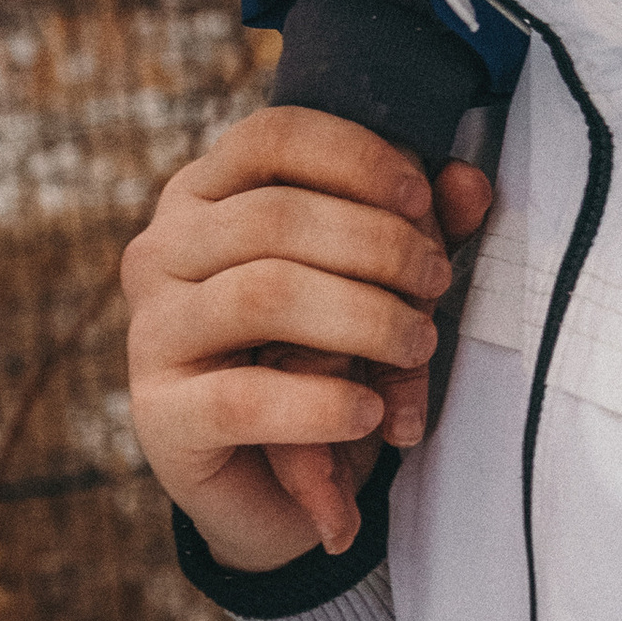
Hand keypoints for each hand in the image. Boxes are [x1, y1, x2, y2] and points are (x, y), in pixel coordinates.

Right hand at [121, 109, 494, 574]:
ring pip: (264, 294)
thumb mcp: (383, 282)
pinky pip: (243, 398)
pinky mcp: (161, 416)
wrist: (274, 482)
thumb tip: (469, 182)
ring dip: (365, 318)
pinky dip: (324, 404)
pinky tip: (372, 413)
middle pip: (275, 217)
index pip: (271, 139)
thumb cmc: (327, 353)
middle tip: (437, 285)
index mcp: (206, 196)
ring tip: (419, 346)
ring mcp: (153, 332)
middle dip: (379, 246)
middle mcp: (163, 253)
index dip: (357, 158)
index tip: (424, 200)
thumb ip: (424, 228)